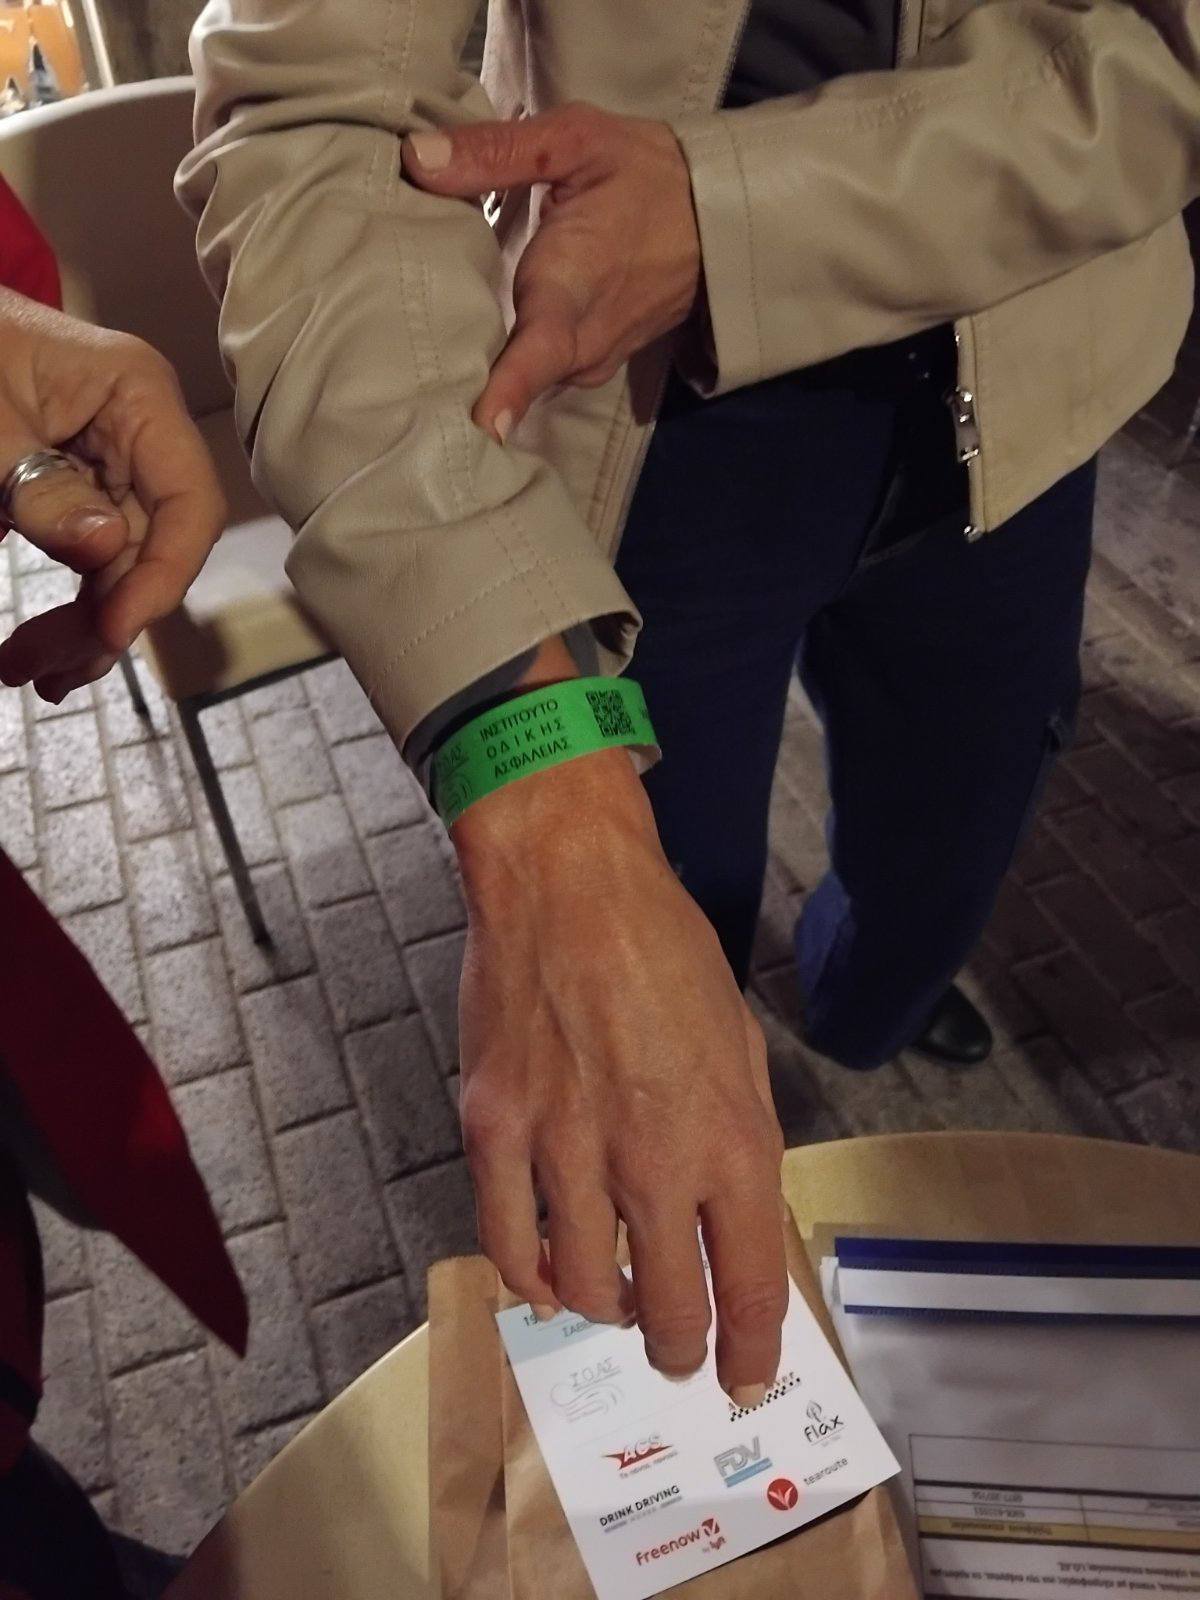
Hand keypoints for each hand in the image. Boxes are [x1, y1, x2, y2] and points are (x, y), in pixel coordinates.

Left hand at [0, 289, 224, 702]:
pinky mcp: (87, 492)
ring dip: (84, 629)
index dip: (162, 574)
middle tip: (45, 670)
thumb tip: (104, 550)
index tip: (112, 630)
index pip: (188, 500)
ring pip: (124, 568)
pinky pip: (93, 562)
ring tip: (29, 670)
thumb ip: (40, 484)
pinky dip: (70, 608)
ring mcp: (118, 467)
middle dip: (105, 618)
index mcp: (137, 394)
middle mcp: (143, 436)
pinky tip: (41, 652)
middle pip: (155, 547)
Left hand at [403, 102, 700, 441]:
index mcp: (574, 287)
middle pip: (511, 384)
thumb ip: (495, 152)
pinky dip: (501, 376)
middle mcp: (581, 343)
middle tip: (391, 411)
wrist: (716, 218)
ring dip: (474, 385)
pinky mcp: (586, 366)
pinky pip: (536, 381)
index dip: (508, 391)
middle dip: (457, 396)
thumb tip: (417, 160)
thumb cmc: (646, 175)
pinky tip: (459, 361)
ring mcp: (587, 363)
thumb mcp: (575, 140)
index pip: (539, 351)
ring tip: (406, 388)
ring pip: (522, 387)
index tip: (478, 429)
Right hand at [453, 723, 787, 1404]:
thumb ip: (740, 1141)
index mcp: (729, 1135)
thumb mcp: (739, 1043)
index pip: (749, 1285)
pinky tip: (549, 1278)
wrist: (569, 883)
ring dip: (608, 1314)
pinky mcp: (495, 1131)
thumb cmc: (663, 950)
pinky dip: (533, 1282)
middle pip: (667, 1310)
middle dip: (680, 1348)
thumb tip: (732, 1227)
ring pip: (586, 1292)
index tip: (745, 1377)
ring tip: (616, 1302)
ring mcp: (565, 1149)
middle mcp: (652, 1158)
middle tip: (679, 1348)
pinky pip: (509, 1247)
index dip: (751, 1350)